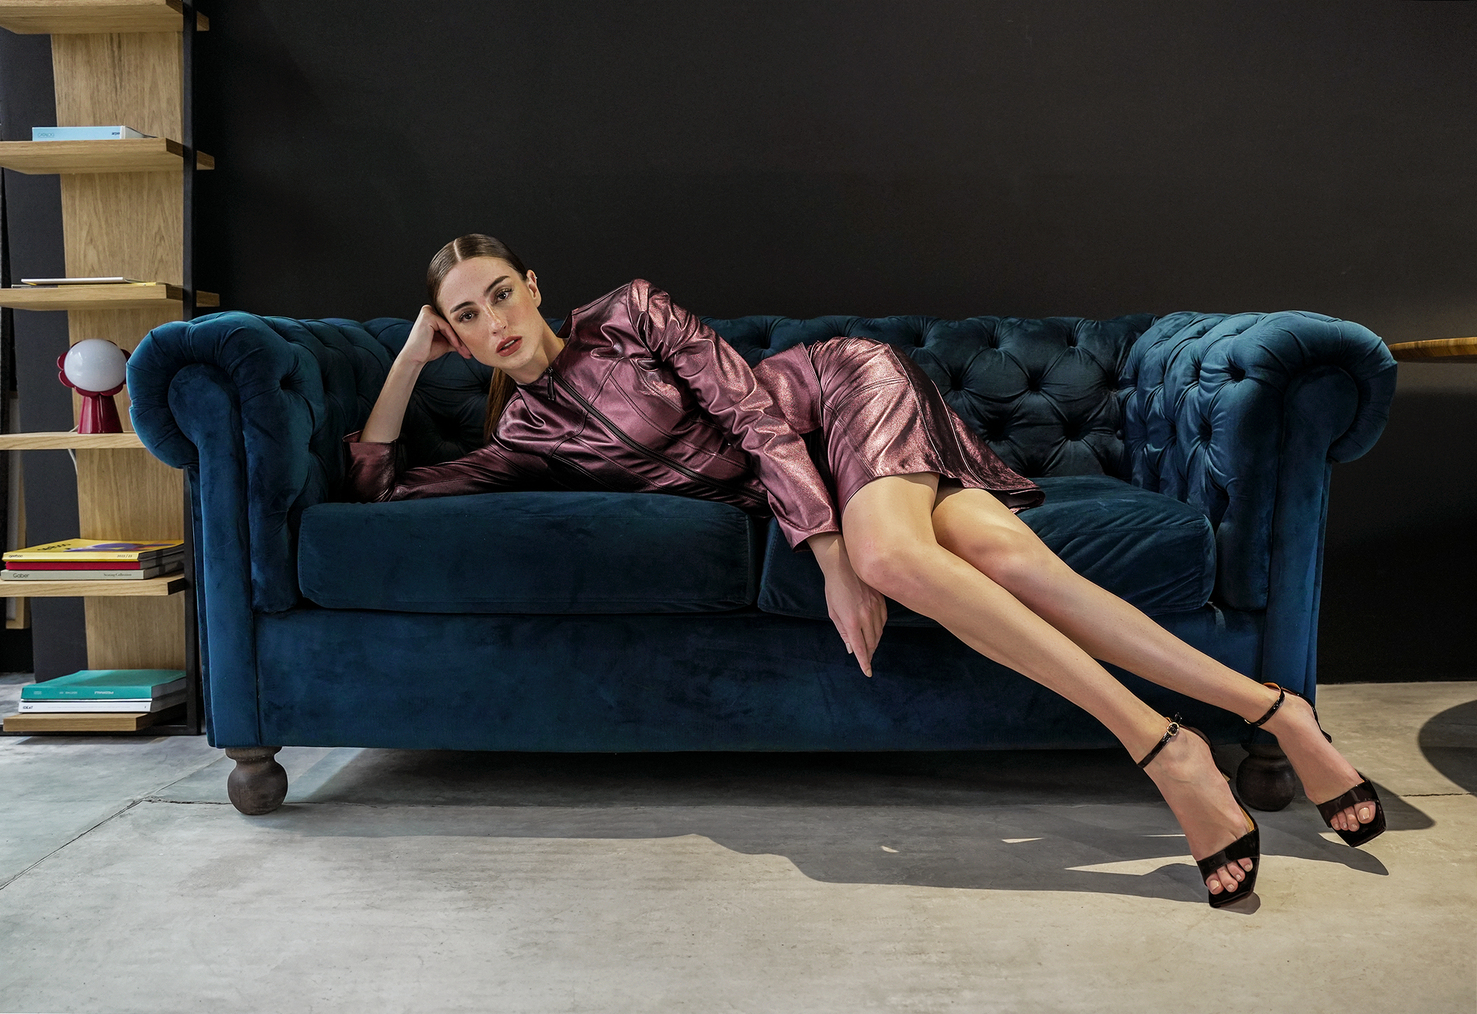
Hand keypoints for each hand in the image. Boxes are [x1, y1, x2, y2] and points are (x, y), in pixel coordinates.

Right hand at [401, 305, 471, 365]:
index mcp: (433, 313)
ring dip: (460, 340)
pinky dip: (453, 337)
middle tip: (471, 352)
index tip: (470, 350)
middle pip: (452, 324)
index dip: (461, 337)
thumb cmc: (429, 350)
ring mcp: (428, 311)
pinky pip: (446, 327)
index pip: (452, 324)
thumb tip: (474, 343)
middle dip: (462, 339)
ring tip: (467, 352)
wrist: (415, 358)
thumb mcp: (446, 342)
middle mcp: (429, 310)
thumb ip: (457, 339)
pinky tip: (457, 346)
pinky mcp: (428, 316)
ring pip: (451, 326)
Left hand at [807, 532, 887, 676]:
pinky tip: (876, 631)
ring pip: (880, 632)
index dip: (865, 662)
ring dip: (875, 642)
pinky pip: (884, 620)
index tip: (868, 672)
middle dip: (869, 653)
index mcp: (852, 621)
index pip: (861, 648)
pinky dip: (880, 629)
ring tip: (870, 647)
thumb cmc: (834, 589)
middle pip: (872, 642)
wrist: (843, 565)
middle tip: (867, 659)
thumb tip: (851, 649)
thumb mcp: (833, 612)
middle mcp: (866, 616)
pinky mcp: (882, 600)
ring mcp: (876, 607)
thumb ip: (843, 632)